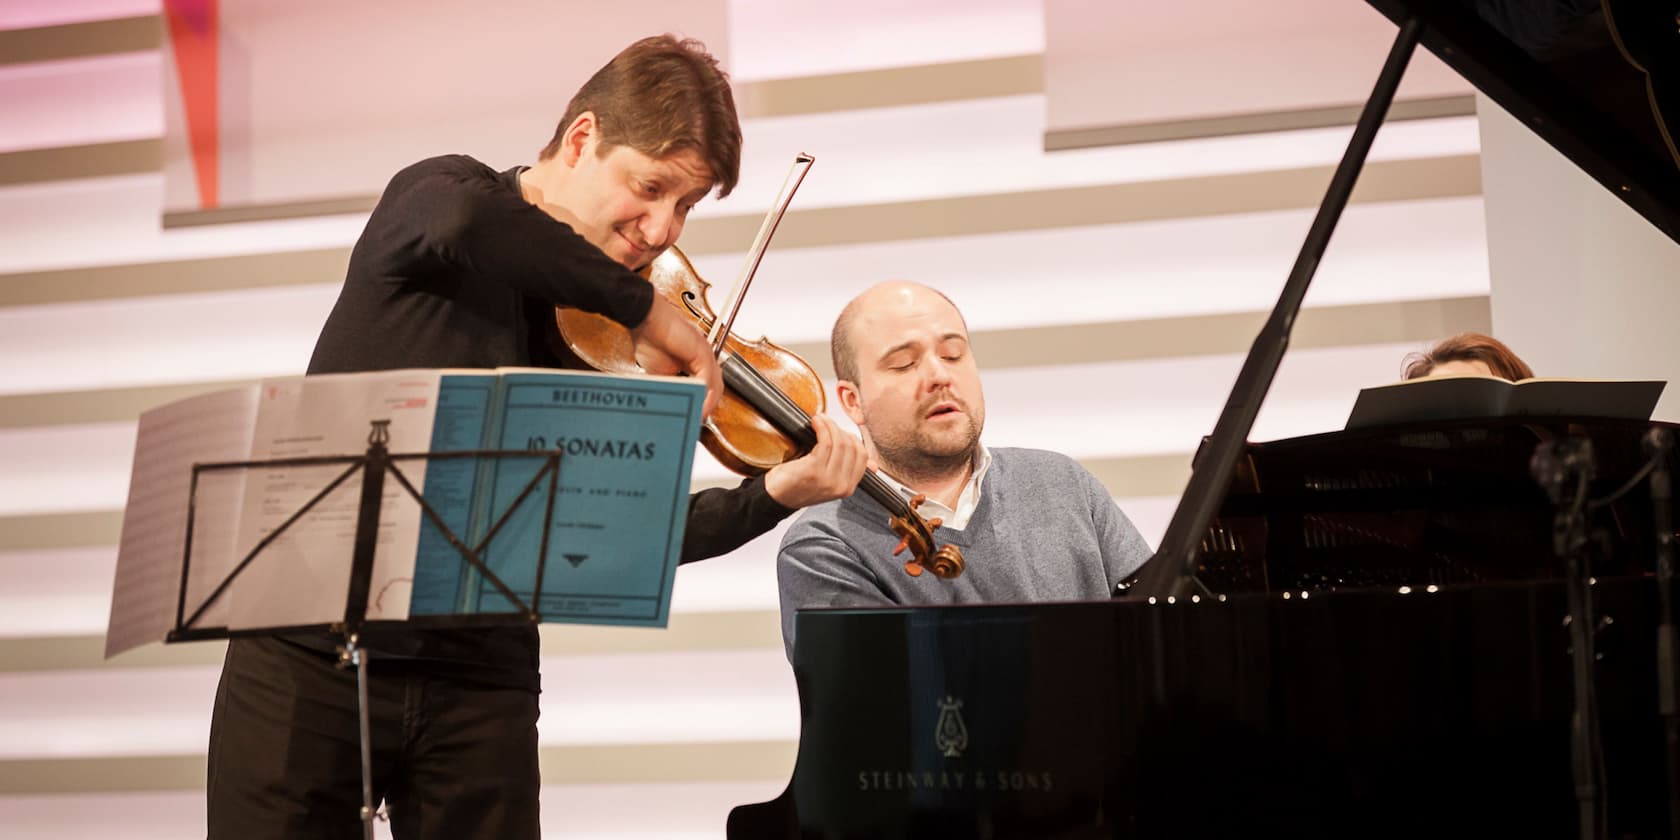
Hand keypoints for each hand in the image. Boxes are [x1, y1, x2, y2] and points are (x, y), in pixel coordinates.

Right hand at [629, 296, 721, 418]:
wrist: (645, 317)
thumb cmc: (650, 338)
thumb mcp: (658, 372)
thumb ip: (670, 386)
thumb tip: (671, 406)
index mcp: (696, 362)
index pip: (705, 388)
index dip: (701, 404)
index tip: (692, 419)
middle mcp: (705, 358)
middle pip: (714, 389)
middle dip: (706, 408)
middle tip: (696, 423)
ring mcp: (706, 355)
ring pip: (715, 386)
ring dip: (707, 405)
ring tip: (697, 420)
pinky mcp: (703, 352)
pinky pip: (708, 380)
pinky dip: (704, 396)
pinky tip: (698, 407)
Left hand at [764, 414, 868, 508]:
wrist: (775, 498)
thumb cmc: (798, 486)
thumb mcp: (829, 482)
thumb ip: (848, 471)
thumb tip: (873, 465)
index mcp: (847, 488)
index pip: (862, 456)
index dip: (852, 438)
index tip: (840, 431)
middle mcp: (841, 486)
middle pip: (851, 446)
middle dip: (839, 429)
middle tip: (827, 421)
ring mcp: (828, 479)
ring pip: (839, 442)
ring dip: (829, 425)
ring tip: (820, 419)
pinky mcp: (814, 471)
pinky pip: (825, 442)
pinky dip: (821, 427)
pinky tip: (816, 423)